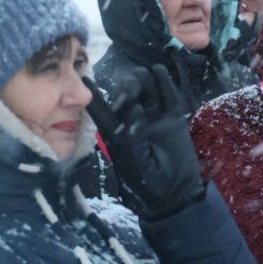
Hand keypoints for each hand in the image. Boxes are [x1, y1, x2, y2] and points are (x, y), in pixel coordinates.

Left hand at [84, 65, 204, 220]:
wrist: (178, 192)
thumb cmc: (152, 185)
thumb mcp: (138, 167)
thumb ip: (133, 140)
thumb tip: (135, 110)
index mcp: (118, 134)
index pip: (103, 111)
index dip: (94, 96)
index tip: (83, 77)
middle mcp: (134, 121)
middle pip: (126, 94)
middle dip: (126, 88)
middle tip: (131, 93)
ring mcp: (155, 117)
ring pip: (145, 89)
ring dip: (142, 80)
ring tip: (145, 78)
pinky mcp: (173, 117)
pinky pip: (169, 94)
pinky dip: (164, 81)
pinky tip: (159, 71)